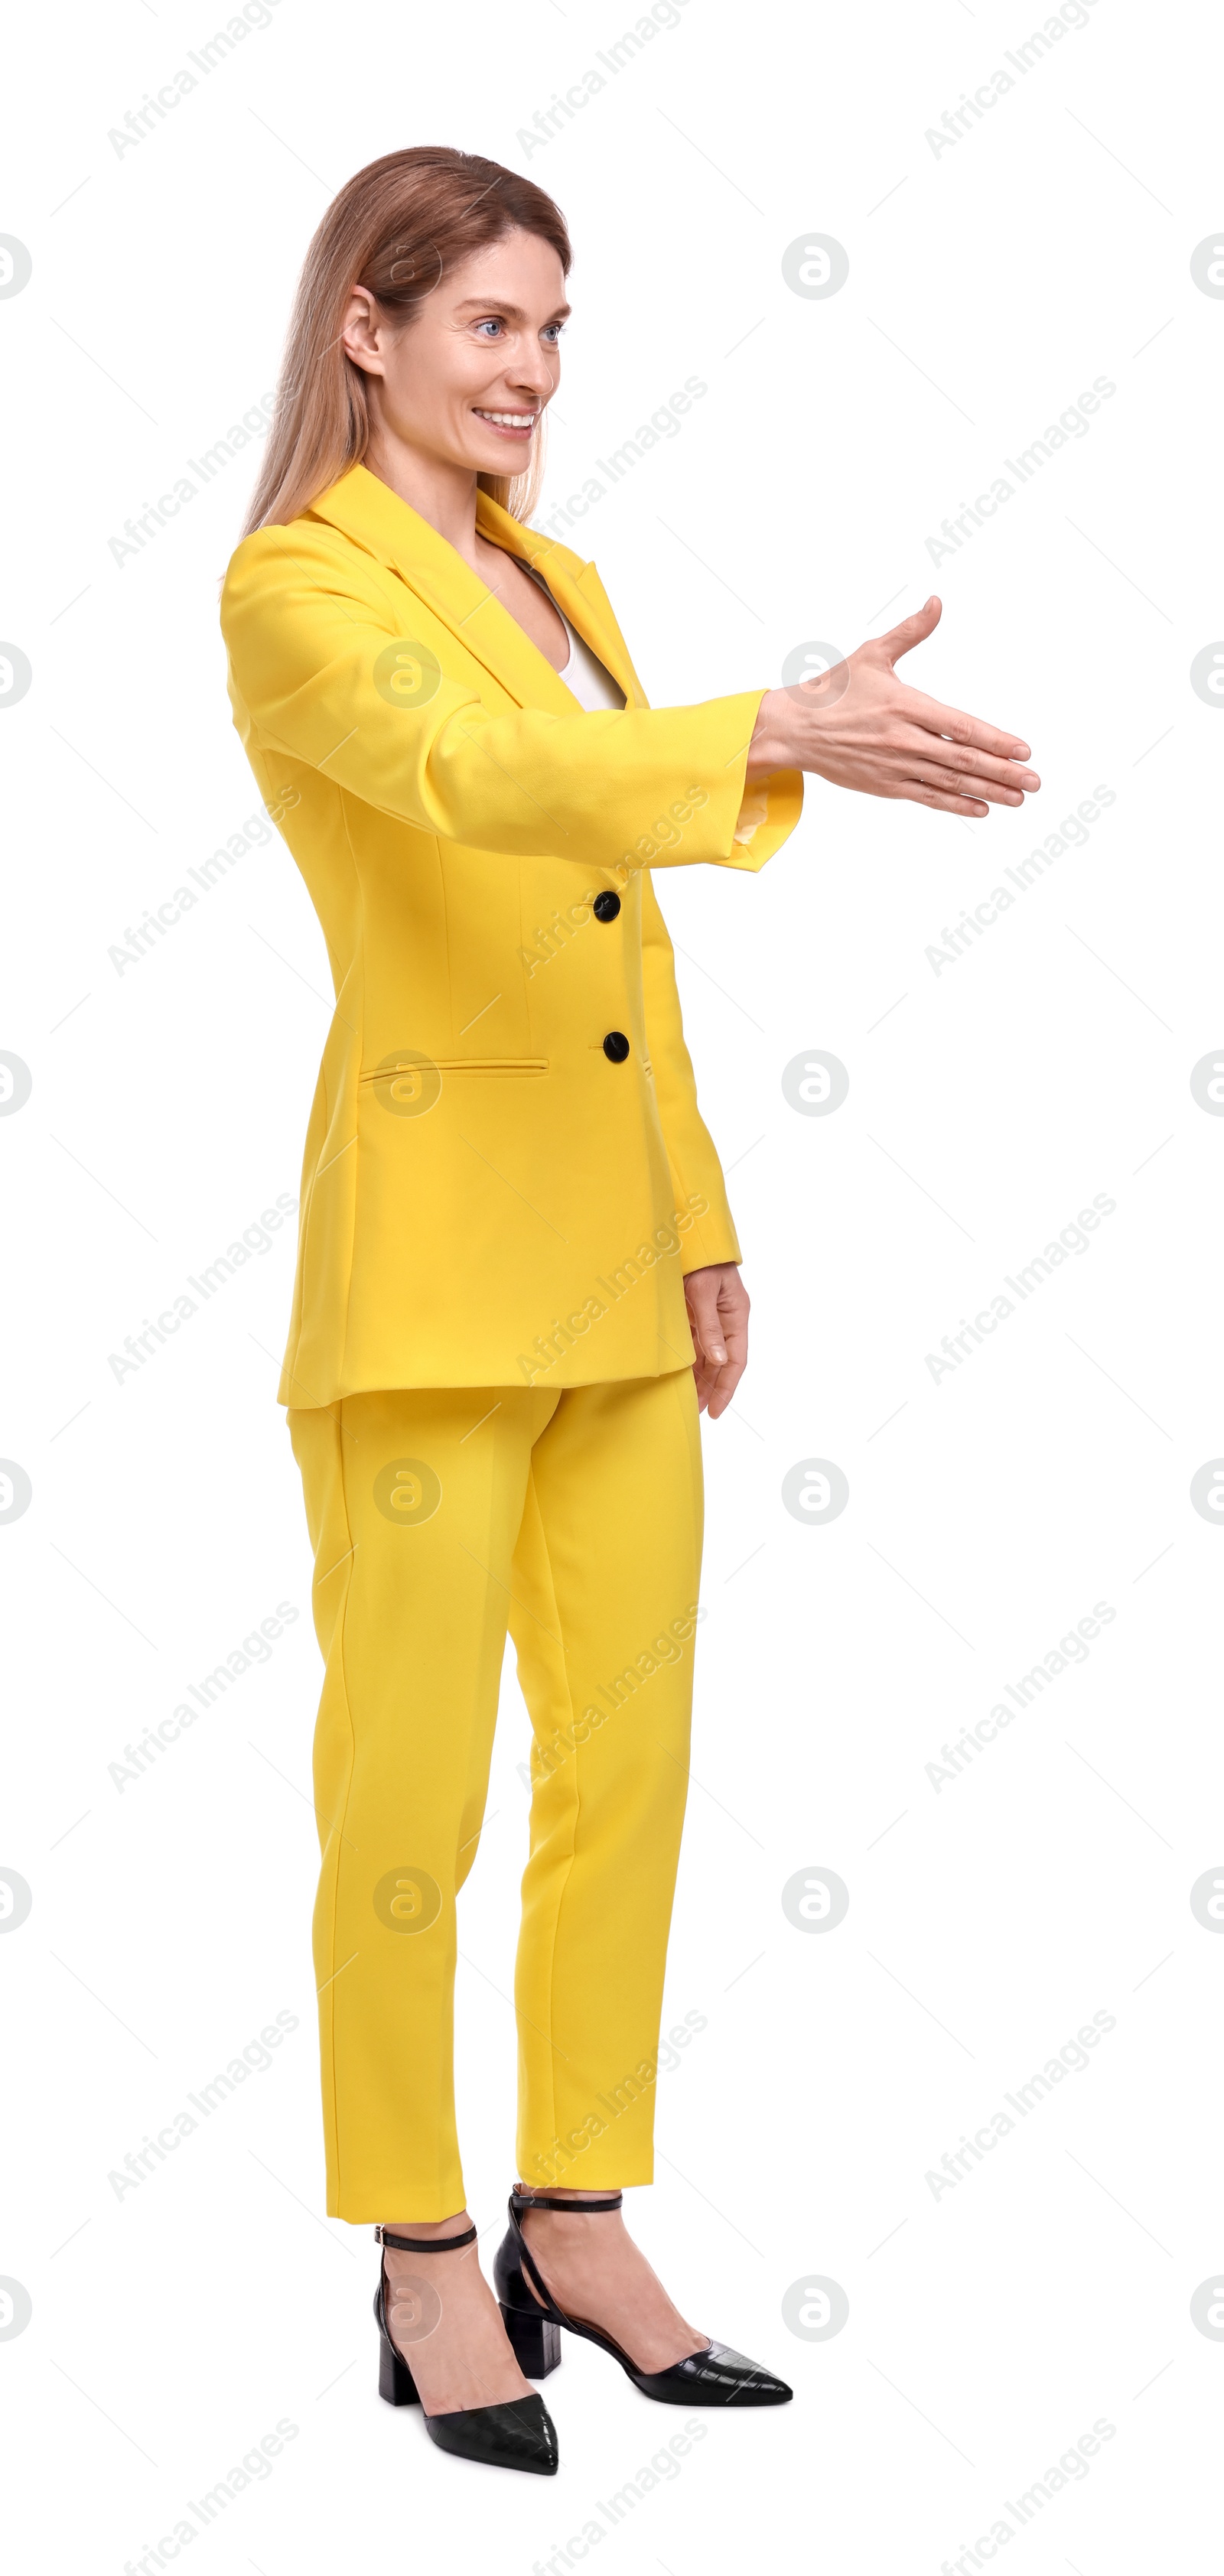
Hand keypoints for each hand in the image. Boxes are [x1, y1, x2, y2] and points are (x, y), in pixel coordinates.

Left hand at [684, 1263, 748, 1418]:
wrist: (688, 1234)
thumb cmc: (699, 1259)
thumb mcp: (703, 1292)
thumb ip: (710, 1326)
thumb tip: (718, 1360)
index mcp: (737, 1315)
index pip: (736, 1360)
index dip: (727, 1387)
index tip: (715, 1410)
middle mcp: (726, 1319)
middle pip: (722, 1362)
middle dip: (712, 1388)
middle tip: (697, 1411)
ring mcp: (711, 1317)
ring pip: (708, 1355)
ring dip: (700, 1377)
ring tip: (689, 1399)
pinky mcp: (695, 1313)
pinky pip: (696, 1343)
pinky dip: (690, 1361)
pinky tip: (682, 1375)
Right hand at [744, 597, 1038, 817]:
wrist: (793, 728)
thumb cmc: (834, 689)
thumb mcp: (872, 654)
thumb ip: (910, 632)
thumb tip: (936, 603)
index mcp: (904, 705)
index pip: (960, 727)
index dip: (995, 740)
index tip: (1023, 750)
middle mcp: (903, 739)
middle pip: (963, 760)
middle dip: (1002, 772)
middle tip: (1034, 782)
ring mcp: (894, 765)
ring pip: (950, 782)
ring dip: (988, 791)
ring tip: (1018, 798)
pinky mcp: (885, 785)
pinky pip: (928, 798)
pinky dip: (956, 804)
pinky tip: (982, 808)